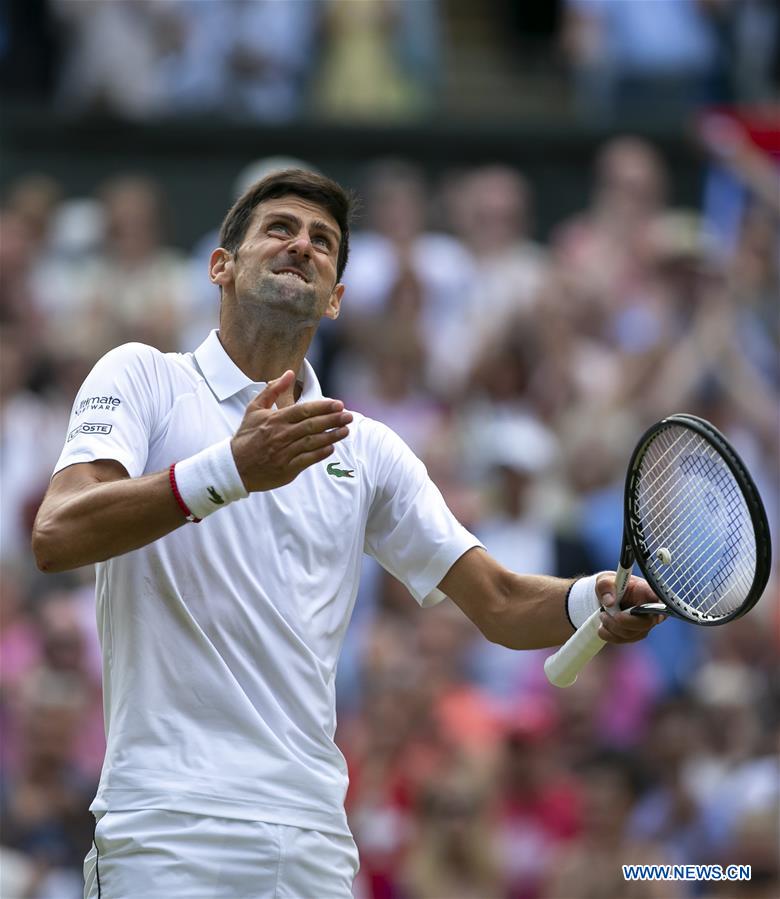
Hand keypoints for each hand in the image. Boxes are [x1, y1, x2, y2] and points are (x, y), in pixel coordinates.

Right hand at [230, 370, 352, 491]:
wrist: (233, 466)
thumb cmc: (246, 436)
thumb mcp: (254, 408)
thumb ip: (273, 389)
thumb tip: (289, 373)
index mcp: (275, 419)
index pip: (304, 410)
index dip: (323, 407)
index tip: (339, 404)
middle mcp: (281, 435)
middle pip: (312, 425)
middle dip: (333, 420)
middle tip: (349, 416)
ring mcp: (284, 453)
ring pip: (312, 442)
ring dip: (331, 436)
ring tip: (345, 430)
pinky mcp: (287, 469)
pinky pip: (307, 460)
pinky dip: (320, 454)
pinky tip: (332, 448)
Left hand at [596, 573, 665, 643]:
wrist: (607, 598)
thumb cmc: (611, 585)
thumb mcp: (605, 580)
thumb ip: (606, 586)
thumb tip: (609, 602)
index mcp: (648, 592)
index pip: (661, 602)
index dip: (661, 609)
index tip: (655, 614)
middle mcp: (651, 610)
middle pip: (645, 623)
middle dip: (621, 621)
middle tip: (604, 613)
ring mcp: (645, 625)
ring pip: (630, 634)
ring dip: (610, 626)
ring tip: (602, 614)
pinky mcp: (636, 635)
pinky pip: (622, 640)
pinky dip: (607, 634)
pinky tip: (603, 624)